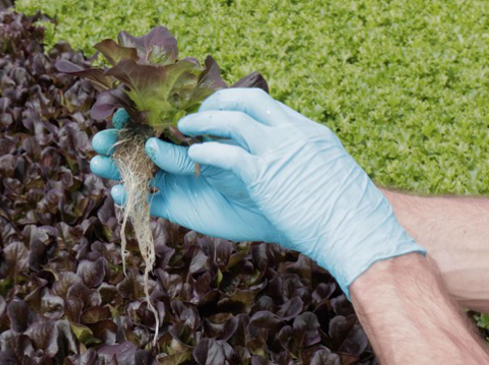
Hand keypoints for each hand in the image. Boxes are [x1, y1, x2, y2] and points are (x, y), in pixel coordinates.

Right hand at [90, 109, 277, 242]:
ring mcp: (174, 182)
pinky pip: (149, 202)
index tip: (118, 115)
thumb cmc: (252, 167)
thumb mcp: (218, 154)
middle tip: (98, 142)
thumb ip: (184, 154)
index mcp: (189, 135)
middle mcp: (177, 157)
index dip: (135, 120)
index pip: (155, 124)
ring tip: (97, 164)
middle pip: (139, 149)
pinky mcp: (175, 206)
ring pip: (138, 174)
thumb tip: (149, 146)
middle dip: (117, 144)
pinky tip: (118, 193)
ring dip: (117, 169)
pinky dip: (132, 199)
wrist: (272, 204)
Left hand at [176, 88, 424, 295]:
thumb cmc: (350, 215)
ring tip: (185, 127)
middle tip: (199, 113)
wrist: (359, 233)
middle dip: (217, 101)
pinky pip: (226, 155)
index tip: (221, 108)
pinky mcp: (266, 177)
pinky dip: (206, 152)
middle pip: (247, 100)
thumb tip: (296, 166)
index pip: (266, 103)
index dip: (237, 101)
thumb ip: (309, 161)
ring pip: (232, 120)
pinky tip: (194, 156)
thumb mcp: (331, 174)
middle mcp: (294, 134)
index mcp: (309, 132)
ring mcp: (280, 152)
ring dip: (203, 120)